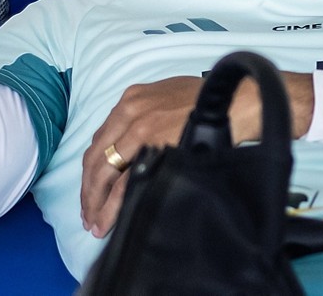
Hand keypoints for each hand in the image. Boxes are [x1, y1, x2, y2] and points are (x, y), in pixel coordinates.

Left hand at [79, 71, 314, 236]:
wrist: (234, 101)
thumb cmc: (211, 103)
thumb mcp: (170, 101)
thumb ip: (149, 118)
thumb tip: (139, 147)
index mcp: (132, 99)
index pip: (101, 139)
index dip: (93, 169)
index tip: (92, 188)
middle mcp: (129, 111)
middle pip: (96, 157)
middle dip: (89, 189)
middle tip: (88, 213)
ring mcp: (138, 129)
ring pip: (104, 172)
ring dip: (96, 201)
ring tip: (95, 223)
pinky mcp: (150, 146)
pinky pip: (122, 183)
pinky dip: (110, 205)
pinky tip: (107, 221)